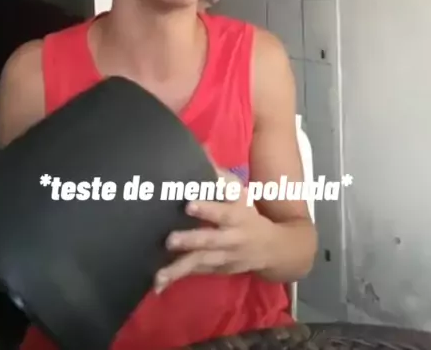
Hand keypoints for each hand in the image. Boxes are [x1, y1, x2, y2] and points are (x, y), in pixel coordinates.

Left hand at [154, 170, 272, 292]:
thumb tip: (201, 147)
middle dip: (190, 241)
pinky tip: (158, 284)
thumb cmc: (248, 213)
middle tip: (170, 239)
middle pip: (210, 241)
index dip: (207, 209)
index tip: (188, 205)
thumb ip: (219, 174)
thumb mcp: (240, 192)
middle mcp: (230, 239)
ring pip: (200, 263)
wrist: (272, 249)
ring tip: (159, 274)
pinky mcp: (214, 270)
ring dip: (179, 268)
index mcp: (237, 216)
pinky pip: (195, 274)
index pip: (223, 212)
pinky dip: (177, 279)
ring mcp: (222, 258)